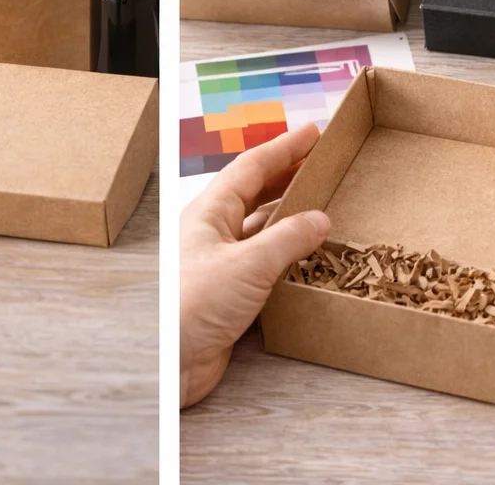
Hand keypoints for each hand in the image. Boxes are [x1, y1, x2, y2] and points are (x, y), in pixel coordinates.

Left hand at [181, 123, 329, 407]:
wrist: (170, 361)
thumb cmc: (194, 304)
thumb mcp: (248, 264)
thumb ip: (287, 239)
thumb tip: (320, 218)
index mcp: (209, 213)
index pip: (252, 168)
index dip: (284, 149)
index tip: (313, 133)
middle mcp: (213, 232)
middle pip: (256, 195)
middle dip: (288, 177)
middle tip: (322, 164)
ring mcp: (221, 263)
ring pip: (262, 229)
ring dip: (290, 217)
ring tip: (323, 205)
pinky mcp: (230, 294)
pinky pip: (266, 264)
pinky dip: (289, 255)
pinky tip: (309, 257)